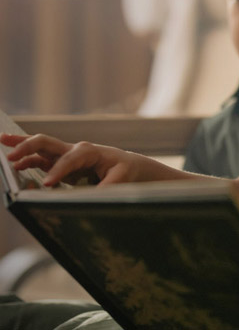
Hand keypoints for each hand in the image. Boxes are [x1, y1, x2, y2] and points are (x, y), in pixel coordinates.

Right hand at [0, 133, 170, 186]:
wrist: (127, 165)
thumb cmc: (124, 169)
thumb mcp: (121, 178)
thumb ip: (107, 186)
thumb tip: (95, 196)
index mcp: (89, 151)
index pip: (69, 159)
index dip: (57, 171)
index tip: (47, 185)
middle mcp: (74, 150)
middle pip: (47, 142)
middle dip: (28, 146)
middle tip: (10, 155)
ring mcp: (66, 155)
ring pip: (40, 147)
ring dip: (21, 147)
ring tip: (3, 148)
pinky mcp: (61, 162)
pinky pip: (41, 159)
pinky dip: (27, 160)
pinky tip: (15, 165)